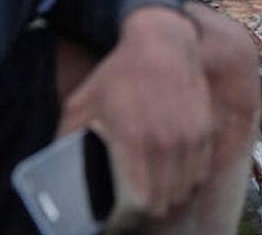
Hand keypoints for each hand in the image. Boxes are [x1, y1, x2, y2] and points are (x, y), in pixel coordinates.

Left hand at [58, 6, 212, 220]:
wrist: (162, 44)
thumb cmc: (119, 73)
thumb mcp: (82, 102)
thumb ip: (67, 139)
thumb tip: (55, 170)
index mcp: (133, 140)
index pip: (139, 202)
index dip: (128, 217)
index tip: (118, 218)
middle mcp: (166, 143)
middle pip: (164, 201)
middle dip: (149, 212)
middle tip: (135, 210)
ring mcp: (190, 137)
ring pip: (185, 190)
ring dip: (170, 198)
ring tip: (155, 198)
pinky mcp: (206, 129)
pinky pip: (201, 171)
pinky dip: (189, 181)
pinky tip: (176, 179)